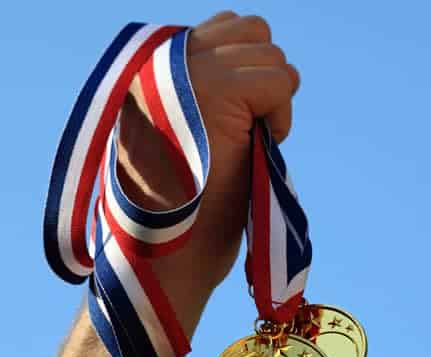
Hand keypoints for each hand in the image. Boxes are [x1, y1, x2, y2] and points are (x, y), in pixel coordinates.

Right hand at [117, 12, 299, 295]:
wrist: (162, 254)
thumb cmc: (176, 210)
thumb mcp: (180, 134)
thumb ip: (200, 87)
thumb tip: (253, 54)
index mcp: (149, 67)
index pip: (223, 27)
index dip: (246, 71)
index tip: (236, 120)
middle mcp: (163, 59)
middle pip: (253, 30)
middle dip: (263, 79)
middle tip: (247, 131)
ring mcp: (189, 70)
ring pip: (270, 54)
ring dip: (272, 100)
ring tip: (246, 143)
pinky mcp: (219, 89)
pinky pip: (279, 80)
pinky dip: (280, 115)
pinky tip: (257, 147)